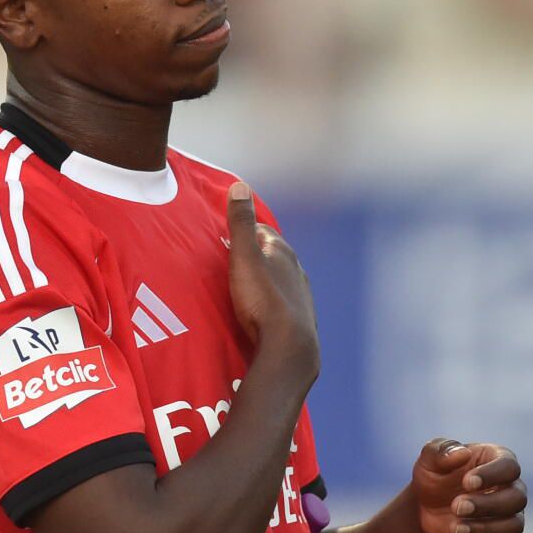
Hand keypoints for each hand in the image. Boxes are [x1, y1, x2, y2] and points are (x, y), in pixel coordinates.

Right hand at [224, 182, 317, 371]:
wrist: (288, 347)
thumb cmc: (262, 298)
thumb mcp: (244, 256)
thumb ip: (240, 223)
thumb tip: (240, 186)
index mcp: (283, 252)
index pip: (263, 232)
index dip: (247, 230)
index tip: (230, 234)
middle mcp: (297, 270)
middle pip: (274, 256)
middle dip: (257, 255)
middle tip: (234, 260)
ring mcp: (301, 296)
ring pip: (282, 280)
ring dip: (267, 280)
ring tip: (247, 287)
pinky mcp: (301, 320)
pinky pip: (284, 304)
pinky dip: (273, 302)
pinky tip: (263, 312)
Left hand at [413, 438, 525, 532]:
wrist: (426, 505)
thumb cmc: (435, 475)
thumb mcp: (430, 458)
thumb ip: (441, 450)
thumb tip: (461, 453)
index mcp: (498, 460)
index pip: (510, 467)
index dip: (492, 475)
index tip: (467, 482)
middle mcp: (511, 488)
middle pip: (517, 499)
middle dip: (488, 505)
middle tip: (457, 506)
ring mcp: (510, 515)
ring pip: (514, 526)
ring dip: (485, 530)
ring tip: (456, 528)